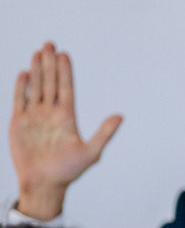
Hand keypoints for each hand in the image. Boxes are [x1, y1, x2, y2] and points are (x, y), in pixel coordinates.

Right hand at [9, 42, 122, 219]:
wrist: (44, 183)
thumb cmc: (69, 172)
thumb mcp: (91, 152)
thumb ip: (104, 133)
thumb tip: (121, 116)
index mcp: (67, 118)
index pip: (66, 89)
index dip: (66, 72)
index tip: (65, 55)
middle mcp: (51, 114)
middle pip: (50, 83)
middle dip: (50, 64)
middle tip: (50, 44)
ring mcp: (34, 116)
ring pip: (36, 87)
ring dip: (37, 70)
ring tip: (39, 52)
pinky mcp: (19, 122)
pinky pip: (20, 99)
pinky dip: (22, 86)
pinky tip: (25, 73)